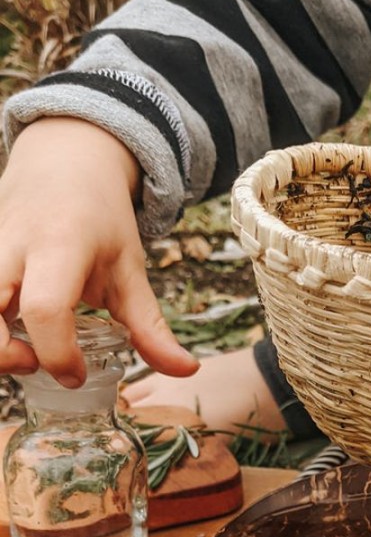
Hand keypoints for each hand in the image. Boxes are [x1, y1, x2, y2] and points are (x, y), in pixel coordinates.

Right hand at [0, 117, 197, 385]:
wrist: (65, 160)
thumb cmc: (100, 219)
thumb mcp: (130, 268)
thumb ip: (150, 324)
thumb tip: (187, 369)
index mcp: (60, 246)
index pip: (46, 309)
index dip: (58, 354)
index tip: (77, 376)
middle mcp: (10, 244)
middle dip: (4, 356)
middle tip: (37, 364)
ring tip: (20, 349)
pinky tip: (7, 328)